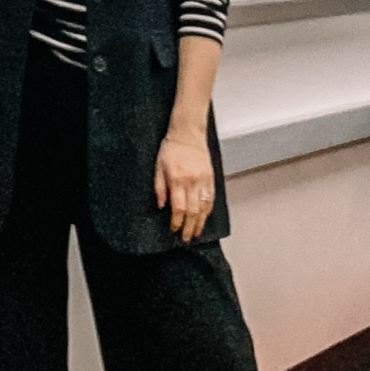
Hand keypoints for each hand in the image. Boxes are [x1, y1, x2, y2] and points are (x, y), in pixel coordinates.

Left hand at [155, 129, 215, 243]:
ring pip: (204, 207)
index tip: (174, 229)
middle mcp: (192, 182)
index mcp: (178, 180)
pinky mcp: (211, 177)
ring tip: (197, 232)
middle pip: (193, 211)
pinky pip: (211, 198)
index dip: (177, 222)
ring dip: (200, 222)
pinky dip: (208, 210)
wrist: (188, 132)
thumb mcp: (158, 167)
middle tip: (187, 238)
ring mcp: (204, 180)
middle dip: (190, 227)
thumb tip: (161, 205)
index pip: (178, 208)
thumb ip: (160, 188)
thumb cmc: (171, 147)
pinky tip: (205, 217)